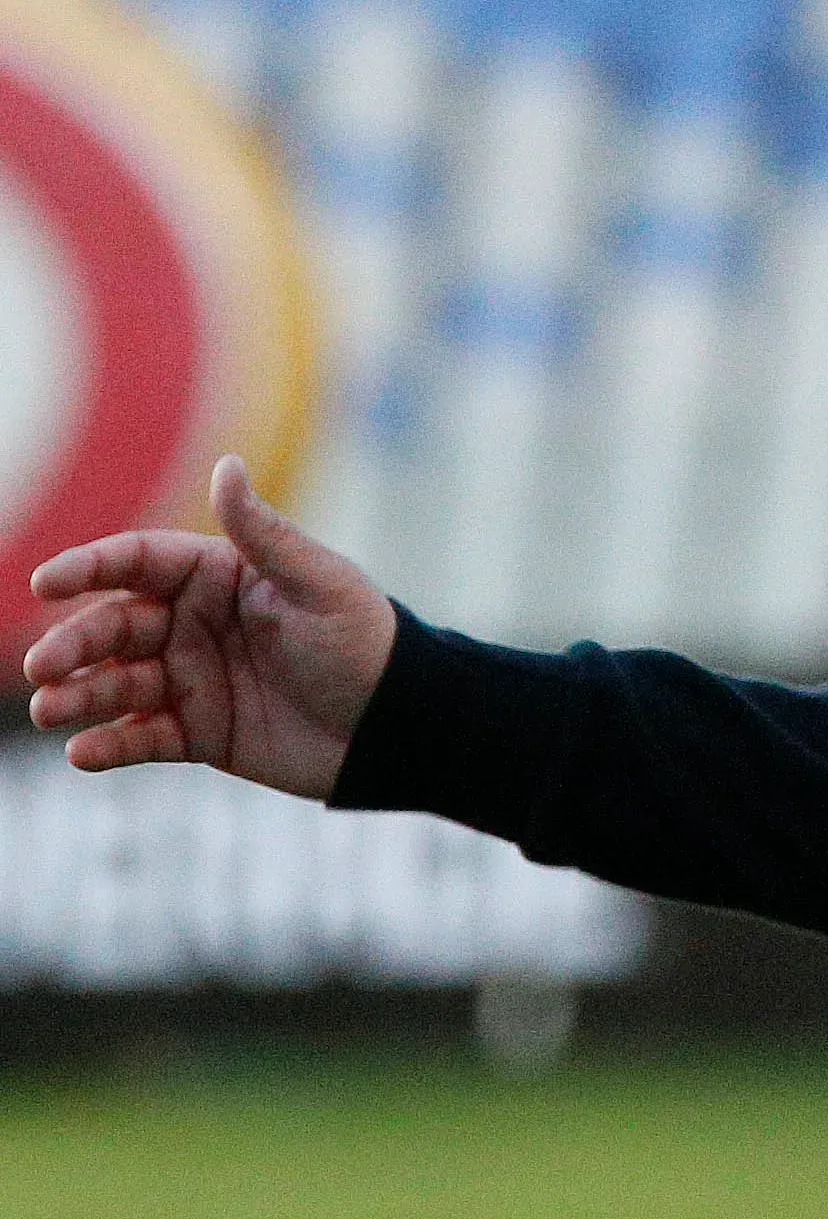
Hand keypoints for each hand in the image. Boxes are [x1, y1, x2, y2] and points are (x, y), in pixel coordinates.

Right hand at [20, 457, 396, 799]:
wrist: (394, 724)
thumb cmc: (363, 641)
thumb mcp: (320, 585)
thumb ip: (265, 534)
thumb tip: (227, 464)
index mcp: (214, 575)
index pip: (136, 561)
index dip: (88, 569)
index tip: (46, 582)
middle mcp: (190, 624)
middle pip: (112, 625)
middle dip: (72, 644)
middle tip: (41, 665)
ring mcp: (190, 679)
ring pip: (115, 683)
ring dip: (77, 695)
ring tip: (49, 709)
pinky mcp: (197, 733)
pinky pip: (140, 739)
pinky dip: (109, 746)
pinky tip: (84, 754)